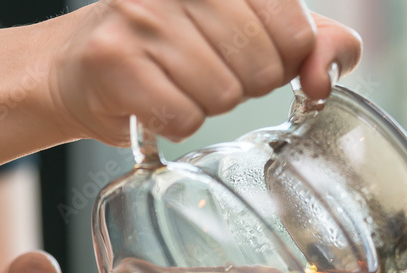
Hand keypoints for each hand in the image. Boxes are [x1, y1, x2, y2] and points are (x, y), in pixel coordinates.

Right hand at [47, 0, 362, 143]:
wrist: (80, 67)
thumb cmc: (175, 48)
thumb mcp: (253, 33)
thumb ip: (313, 44)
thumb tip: (326, 78)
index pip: (297, 33)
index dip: (281, 62)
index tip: (249, 55)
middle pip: (264, 69)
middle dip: (244, 86)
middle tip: (205, 71)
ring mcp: (143, 16)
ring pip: (224, 96)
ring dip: (207, 105)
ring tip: (177, 83)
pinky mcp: (116, 58)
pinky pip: (184, 117)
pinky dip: (175, 123)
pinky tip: (156, 101)